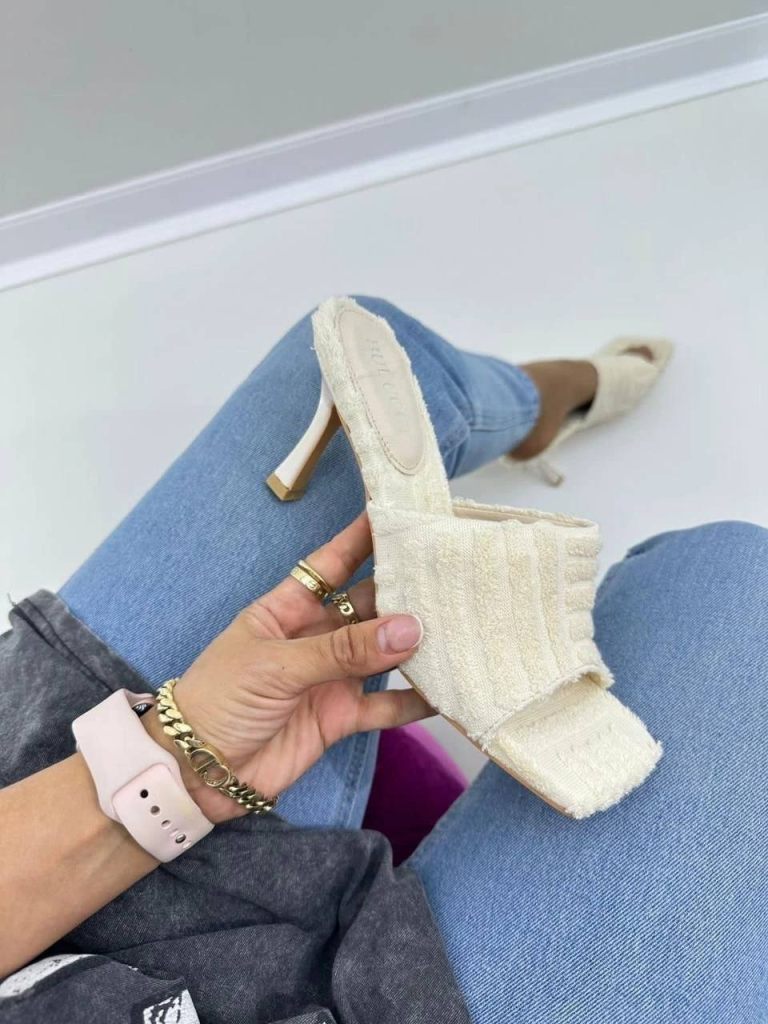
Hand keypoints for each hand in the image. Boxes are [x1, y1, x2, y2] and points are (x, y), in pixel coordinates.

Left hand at [144, 513, 431, 821]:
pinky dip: (413, 701)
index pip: (333, 563)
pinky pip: (385, 705)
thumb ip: (342, 649)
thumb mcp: (276, 664)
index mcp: (289, 608)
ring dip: (417, 643)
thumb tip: (409, 628)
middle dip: (405, 589)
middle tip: (453, 572)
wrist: (197, 772)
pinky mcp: (340, 717)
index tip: (402, 514)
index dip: (364, 538)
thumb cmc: (219, 700)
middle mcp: (316, 635)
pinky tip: (447, 691)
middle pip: (369, 605)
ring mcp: (330, 676)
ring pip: (384, 653)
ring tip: (462, 626)